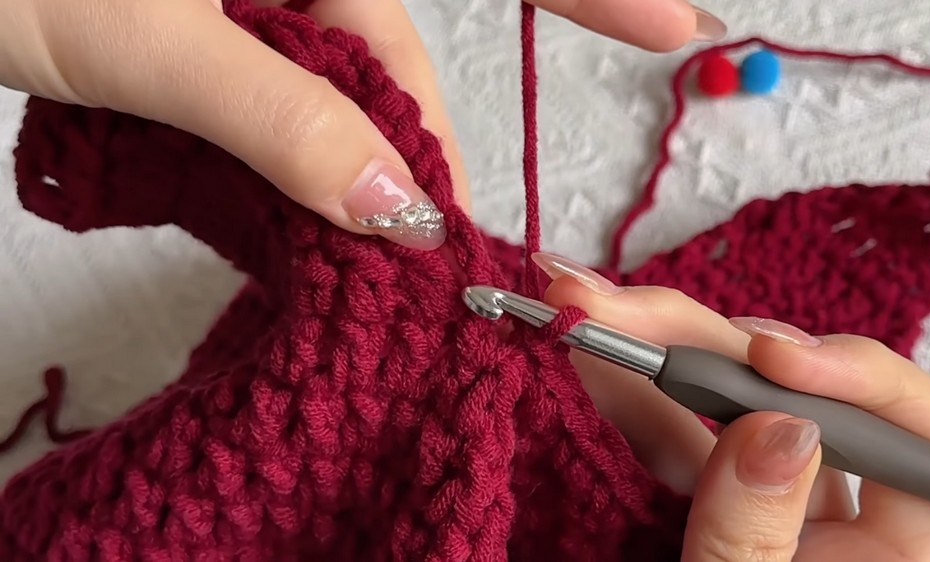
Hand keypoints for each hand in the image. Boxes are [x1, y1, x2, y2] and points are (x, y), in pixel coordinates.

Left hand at [0, 0, 724, 249]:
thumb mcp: (136, 39)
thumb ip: (278, 116)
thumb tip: (401, 205)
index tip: (676, 29)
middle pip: (387, 45)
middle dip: (406, 143)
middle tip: (417, 246)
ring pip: (330, 77)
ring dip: (338, 159)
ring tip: (341, 233)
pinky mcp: (207, 22)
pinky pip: (278, 83)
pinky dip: (288, 144)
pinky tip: (280, 187)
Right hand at [532, 252, 929, 560]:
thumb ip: (755, 539)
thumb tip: (779, 426)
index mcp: (893, 559)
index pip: (926, 441)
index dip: (862, 376)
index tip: (772, 358)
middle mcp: (844, 518)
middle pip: (799, 395)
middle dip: (702, 343)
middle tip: (617, 311)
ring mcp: (777, 505)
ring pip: (728, 403)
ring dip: (650, 351)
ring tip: (581, 311)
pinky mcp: (720, 503)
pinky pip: (681, 438)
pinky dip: (631, 397)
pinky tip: (591, 359)